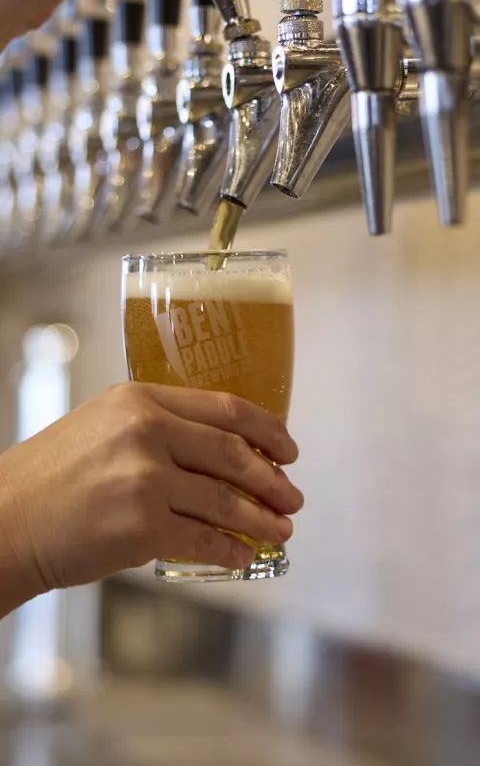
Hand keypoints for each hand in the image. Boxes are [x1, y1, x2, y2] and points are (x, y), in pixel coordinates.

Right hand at [0, 383, 302, 611]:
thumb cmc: (52, 474)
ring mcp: (146, 480)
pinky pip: (204, 540)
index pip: (225, 407)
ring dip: (262, 519)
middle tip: (292, 496)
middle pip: (234, 453)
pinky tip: (244, 557)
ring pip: (226, 500)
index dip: (268, 429)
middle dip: (272, 479)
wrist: (7, 519)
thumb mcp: (103, 424)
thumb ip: (156, 426)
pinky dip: (231, 551)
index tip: (288, 448)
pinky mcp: (142, 528)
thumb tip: (221, 450)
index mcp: (140, 398)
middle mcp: (146, 431)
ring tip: (281, 531)